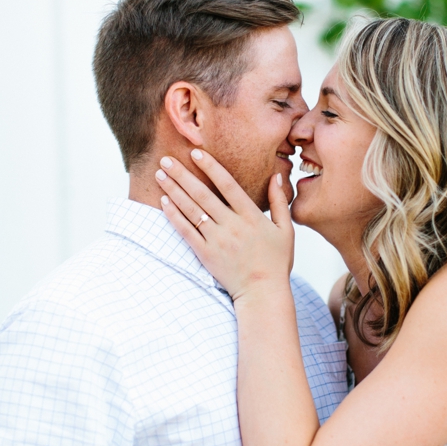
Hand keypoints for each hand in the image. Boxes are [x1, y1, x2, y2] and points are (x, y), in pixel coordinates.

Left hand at [157, 151, 293, 301]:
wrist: (262, 292)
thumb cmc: (277, 261)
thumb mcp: (286, 230)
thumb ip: (279, 202)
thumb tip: (276, 176)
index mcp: (252, 217)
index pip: (228, 185)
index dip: (211, 167)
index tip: (196, 153)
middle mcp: (232, 226)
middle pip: (203, 195)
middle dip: (183, 175)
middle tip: (166, 160)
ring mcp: (217, 240)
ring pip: (191, 210)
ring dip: (174, 190)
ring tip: (160, 175)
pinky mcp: (205, 254)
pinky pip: (186, 231)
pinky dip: (174, 215)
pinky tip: (164, 201)